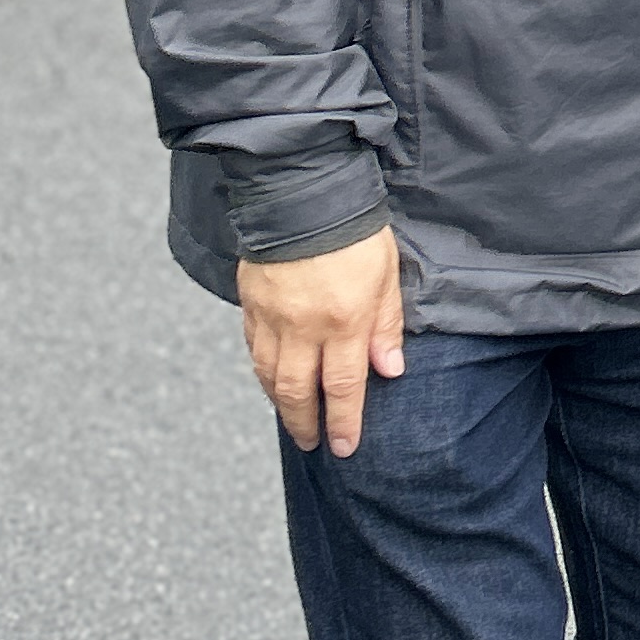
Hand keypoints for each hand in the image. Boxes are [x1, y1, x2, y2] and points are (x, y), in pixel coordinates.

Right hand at [239, 226, 404, 458]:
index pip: (342, 387)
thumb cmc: (354, 230)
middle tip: (312, 444)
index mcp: (344, 320)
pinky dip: (261, 371)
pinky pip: (253, 348)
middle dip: (305, 423)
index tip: (344, 447)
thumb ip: (386, 325)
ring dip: (280, 403)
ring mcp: (272, 316)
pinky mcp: (251, 302)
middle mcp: (303, 326)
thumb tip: (389, 370)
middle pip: (298, 390)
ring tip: (292, 419)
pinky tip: (270, 379)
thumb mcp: (387, 274)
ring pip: (269, 375)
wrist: (301, 191)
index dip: (343, 422)